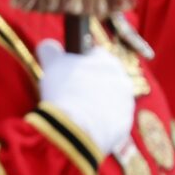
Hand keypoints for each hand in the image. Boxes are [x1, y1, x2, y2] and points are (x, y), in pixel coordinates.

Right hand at [37, 39, 136, 159]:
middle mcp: (123, 81)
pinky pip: (110, 122)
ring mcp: (126, 105)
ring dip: (96, 105)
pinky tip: (83, 127)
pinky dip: (98, 124)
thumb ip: (50, 51)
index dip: (80, 62)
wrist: (77, 128)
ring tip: (76, 112)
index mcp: (108, 62)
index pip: (95, 54)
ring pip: (109, 101)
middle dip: (90, 84)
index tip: (69, 70)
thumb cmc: (65, 91)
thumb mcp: (52, 65)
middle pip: (105, 79)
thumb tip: (48, 46)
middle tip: (71, 93)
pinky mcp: (124, 126)